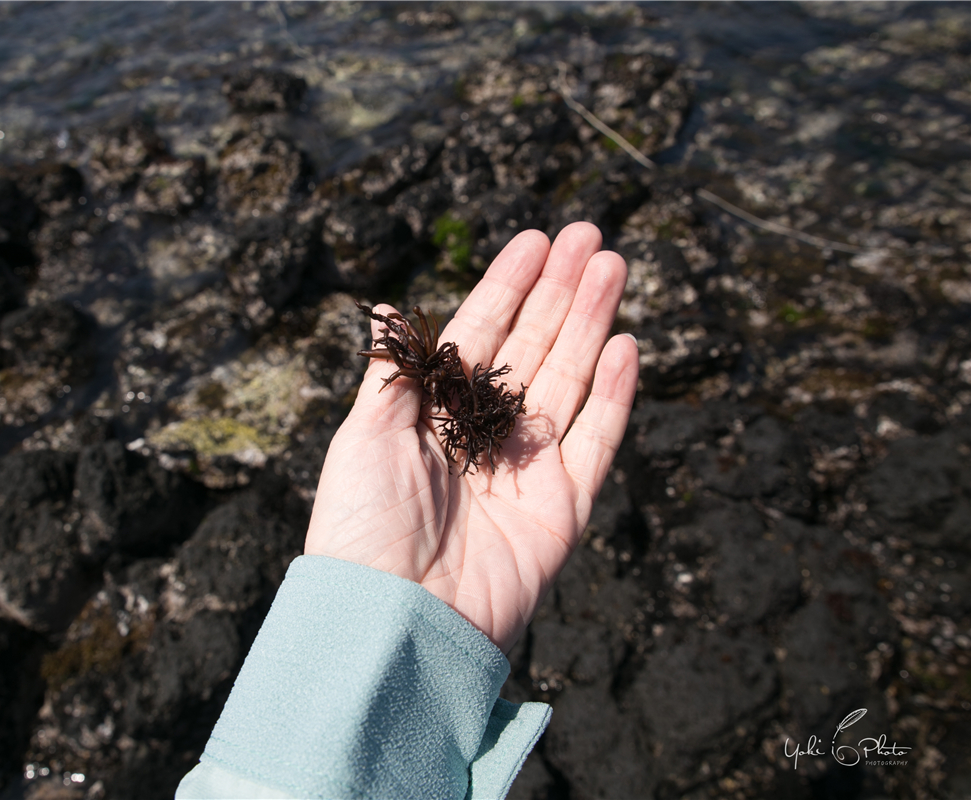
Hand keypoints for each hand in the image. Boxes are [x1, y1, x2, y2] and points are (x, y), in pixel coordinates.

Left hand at [304, 223, 638, 652]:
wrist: (393, 618)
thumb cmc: (363, 524)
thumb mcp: (364, 433)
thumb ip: (395, 369)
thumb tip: (390, 306)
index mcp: (435, 413)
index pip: (480, 334)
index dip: (508, 286)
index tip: (536, 239)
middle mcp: (485, 435)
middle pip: (533, 347)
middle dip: (560, 291)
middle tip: (590, 235)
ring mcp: (527, 470)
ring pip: (569, 380)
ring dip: (591, 323)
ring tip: (613, 266)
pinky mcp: (563, 508)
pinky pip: (596, 442)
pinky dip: (615, 395)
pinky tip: (625, 345)